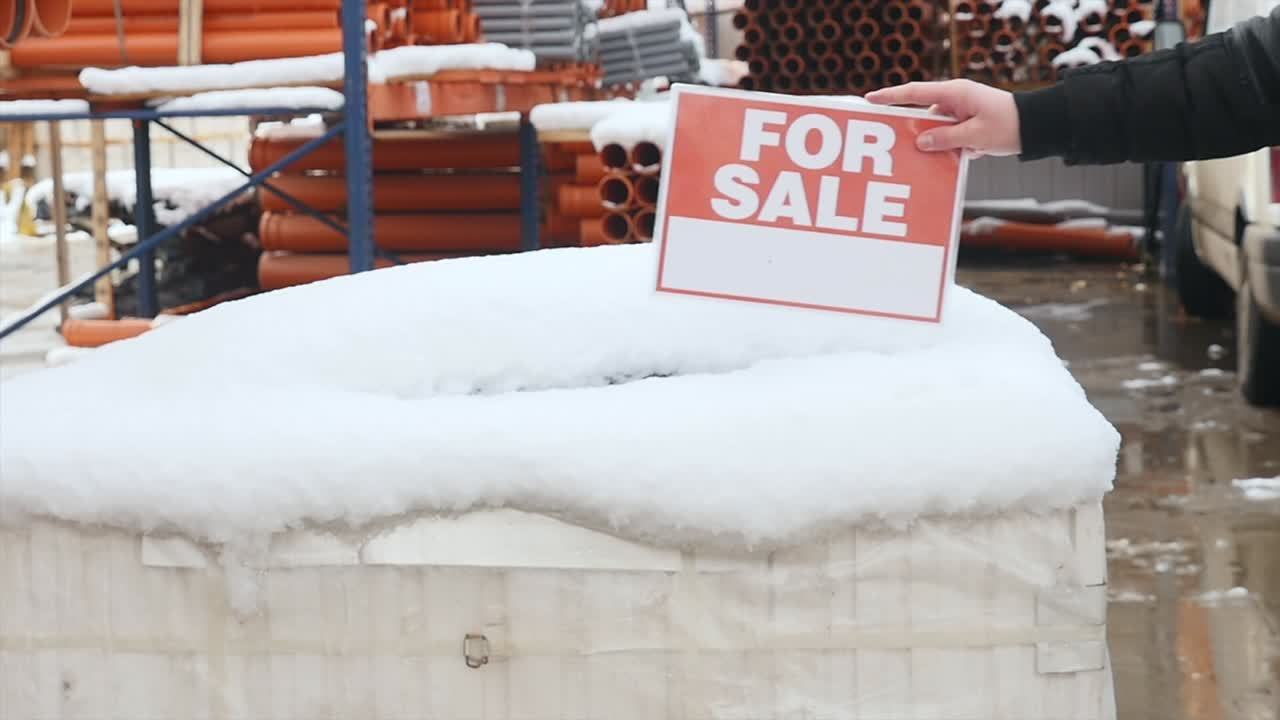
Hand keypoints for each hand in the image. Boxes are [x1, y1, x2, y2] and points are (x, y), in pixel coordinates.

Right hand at [865, 80, 1020, 157]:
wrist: (1037, 127)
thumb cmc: (1009, 126)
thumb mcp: (976, 135)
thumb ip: (946, 139)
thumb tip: (920, 142)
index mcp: (955, 93)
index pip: (915, 92)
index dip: (890, 96)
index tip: (869, 99)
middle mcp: (955, 100)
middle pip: (921, 114)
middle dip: (908, 129)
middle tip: (889, 142)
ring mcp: (961, 112)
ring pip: (934, 129)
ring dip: (930, 145)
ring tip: (918, 162)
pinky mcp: (967, 125)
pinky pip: (947, 136)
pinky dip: (945, 149)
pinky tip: (943, 164)